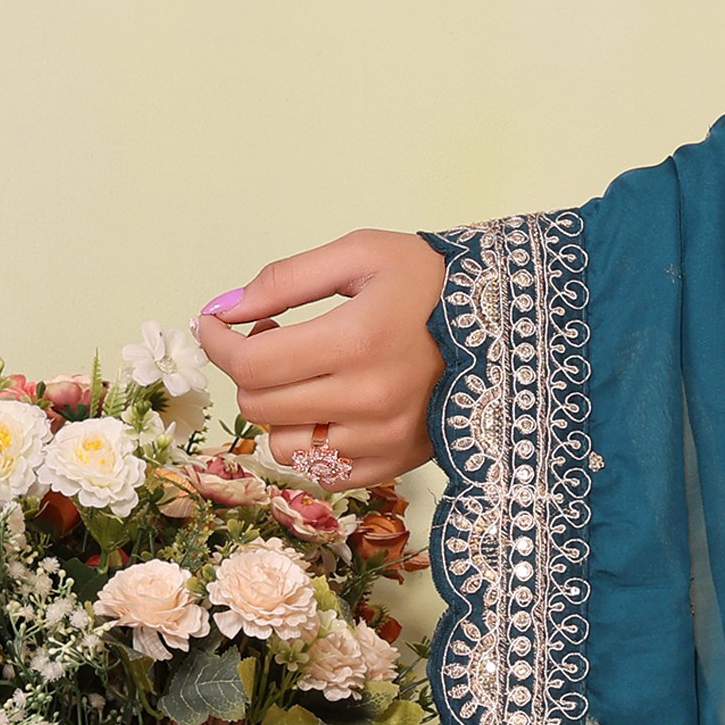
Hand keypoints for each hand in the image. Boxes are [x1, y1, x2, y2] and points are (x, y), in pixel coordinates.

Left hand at [200, 234, 449, 483]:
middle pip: (260, 406)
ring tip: (305, 376)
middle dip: (247, 370)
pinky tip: (330, 408)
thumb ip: (285, 279)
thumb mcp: (361, 253)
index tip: (214, 324)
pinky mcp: (398, 462)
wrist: (509, 322)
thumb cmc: (432, 280)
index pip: (251, 363)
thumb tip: (224, 309)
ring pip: (284, 446)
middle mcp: (369, 398)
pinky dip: (312, 443)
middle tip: (271, 338)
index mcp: (357, 340)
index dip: (218, 343)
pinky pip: (323, 472)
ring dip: (279, 410)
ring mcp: (384, 438)